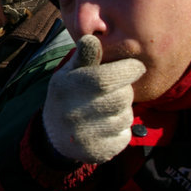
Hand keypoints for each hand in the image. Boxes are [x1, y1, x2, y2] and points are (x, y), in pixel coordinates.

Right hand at [42, 35, 145, 163]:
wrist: (55, 134)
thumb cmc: (69, 94)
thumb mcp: (70, 73)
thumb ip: (84, 57)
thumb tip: (92, 39)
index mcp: (65, 87)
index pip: (104, 79)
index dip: (126, 70)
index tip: (136, 66)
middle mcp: (72, 113)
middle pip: (121, 97)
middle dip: (126, 89)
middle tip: (119, 88)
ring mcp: (84, 135)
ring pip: (125, 117)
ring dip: (124, 109)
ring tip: (110, 107)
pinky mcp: (96, 152)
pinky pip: (124, 136)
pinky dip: (122, 128)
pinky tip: (108, 124)